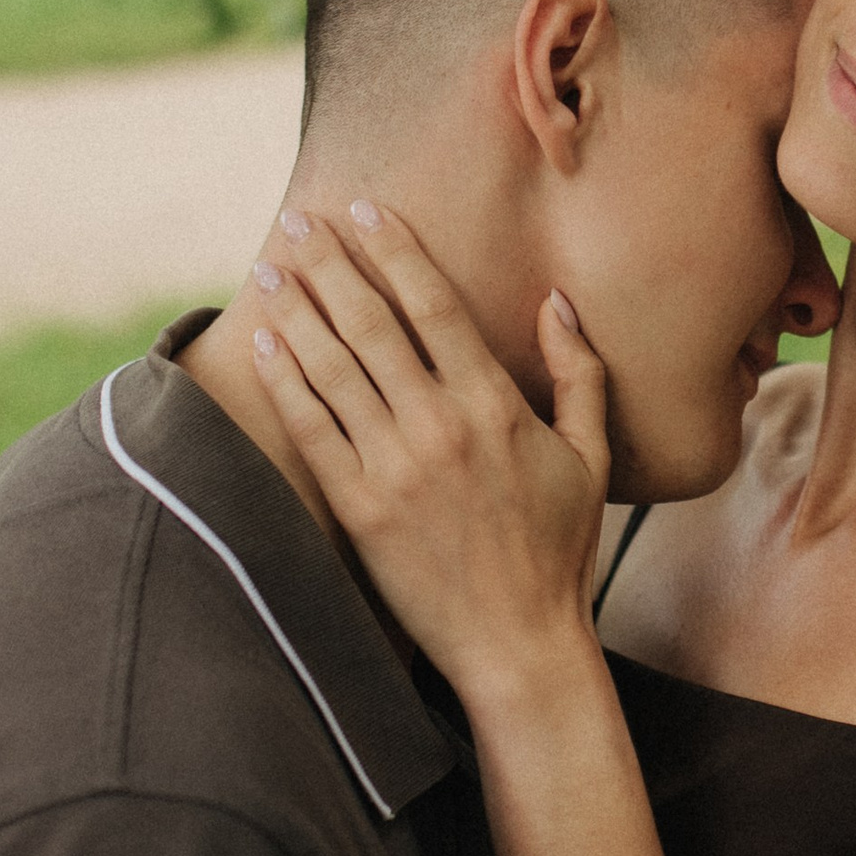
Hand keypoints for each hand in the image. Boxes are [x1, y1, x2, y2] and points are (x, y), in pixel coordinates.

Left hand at [248, 201, 609, 696]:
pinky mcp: (361, 510)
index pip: (435, 307)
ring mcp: (395, 469)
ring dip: (298, 310)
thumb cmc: (560, 550)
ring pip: (333, 368)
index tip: (368, 211)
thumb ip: (580, 373)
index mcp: (495, 407)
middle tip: (300, 219)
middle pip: (372, 324)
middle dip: (331, 264)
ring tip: (272, 267)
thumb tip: (557, 302)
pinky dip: (286, 382)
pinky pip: (313, 430)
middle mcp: (441, 428)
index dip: (398, 253)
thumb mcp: (590, 456)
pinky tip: (265, 343)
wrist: (520, 645)